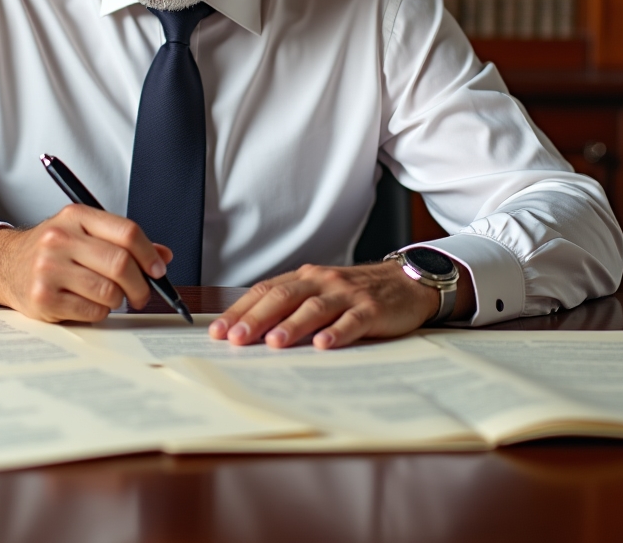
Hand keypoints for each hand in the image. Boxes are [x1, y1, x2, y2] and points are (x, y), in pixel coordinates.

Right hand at [0, 207, 172, 322]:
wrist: (5, 264)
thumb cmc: (53, 250)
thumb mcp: (85, 233)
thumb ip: (123, 241)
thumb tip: (164, 256)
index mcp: (76, 216)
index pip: (126, 232)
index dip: (149, 253)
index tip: (158, 269)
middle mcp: (60, 239)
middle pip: (121, 263)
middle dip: (140, 284)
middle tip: (142, 294)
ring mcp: (49, 269)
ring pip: (109, 291)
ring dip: (119, 300)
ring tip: (111, 297)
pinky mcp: (43, 298)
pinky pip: (92, 311)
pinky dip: (100, 312)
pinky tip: (91, 304)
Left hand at [209, 260, 474, 349]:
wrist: (405, 282)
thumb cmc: (356, 293)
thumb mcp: (321, 292)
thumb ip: (293, 305)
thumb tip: (251, 330)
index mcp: (304, 278)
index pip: (265, 291)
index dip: (240, 310)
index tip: (217, 331)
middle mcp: (321, 282)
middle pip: (282, 298)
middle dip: (256, 319)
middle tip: (234, 339)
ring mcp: (347, 295)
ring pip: (314, 308)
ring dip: (292, 325)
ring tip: (273, 343)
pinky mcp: (372, 310)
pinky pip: (352, 321)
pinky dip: (337, 332)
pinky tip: (324, 345)